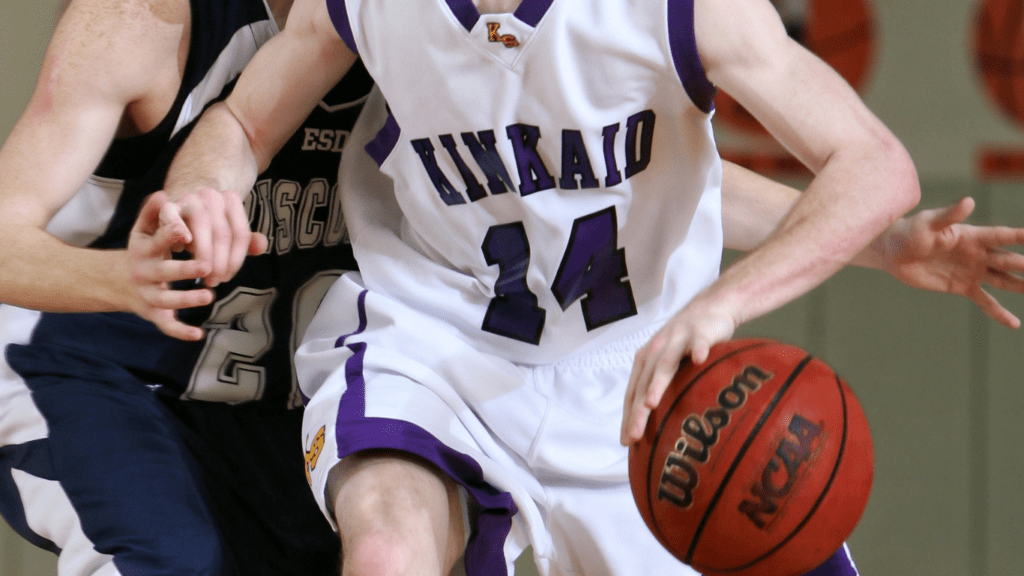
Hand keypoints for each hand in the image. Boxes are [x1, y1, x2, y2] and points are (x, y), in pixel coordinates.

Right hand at [128, 191, 213, 339]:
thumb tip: (163, 193)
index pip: (157, 240)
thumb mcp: (143, 230)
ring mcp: (148, 294)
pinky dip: (180, 331)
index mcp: (144, 249)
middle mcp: (144, 272)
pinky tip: (198, 334)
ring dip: (186, 299)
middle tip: (206, 266)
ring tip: (209, 296)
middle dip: (184, 269)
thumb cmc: (143, 250)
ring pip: (166, 300)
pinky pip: (166, 325)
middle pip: (164, 271)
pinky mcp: (153, 313)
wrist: (116, 281)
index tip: (184, 230)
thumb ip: (154, 213)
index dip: (170, 235)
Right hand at [158, 186, 267, 286]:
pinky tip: (180, 248)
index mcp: (231, 200)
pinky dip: (177, 229)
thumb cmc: (208, 226)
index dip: (236, 259)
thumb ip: (247, 241)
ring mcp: (191, 198)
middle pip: (222, 232)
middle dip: (220, 262)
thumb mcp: (229, 231)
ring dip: (204, 254)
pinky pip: (171, 215)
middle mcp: (212, 196)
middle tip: (214, 282)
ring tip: (203, 275)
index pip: (241, 233)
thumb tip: (262, 247)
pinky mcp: (169, 204)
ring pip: (202, 226)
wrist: (180, 205)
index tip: (228, 278)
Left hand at [620, 298, 737, 444]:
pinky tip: (699, 360)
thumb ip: (662, 388)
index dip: (628, 417)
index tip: (627, 442)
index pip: (633, 393)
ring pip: (666, 364)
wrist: (710, 307)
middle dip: (637, 411)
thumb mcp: (670, 364)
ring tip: (650, 403)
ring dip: (657, 383)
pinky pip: (699, 342)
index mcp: (646, 361)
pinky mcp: (699, 332)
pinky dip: (698, 350)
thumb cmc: (687, 344)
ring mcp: (677, 340)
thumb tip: (660, 427)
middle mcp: (657, 350)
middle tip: (635, 435)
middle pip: (644, 383)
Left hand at [878, 197, 1023, 328]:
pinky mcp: (963, 287)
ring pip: (1004, 280)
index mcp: (972, 235)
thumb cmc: (910, 232)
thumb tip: (969, 201)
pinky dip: (999, 312)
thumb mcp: (929, 223)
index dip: (1019, 237)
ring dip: (1022, 286)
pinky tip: (1014, 323)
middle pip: (1010, 260)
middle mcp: (978, 253)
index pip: (1002, 236)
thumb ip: (949, 215)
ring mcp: (973, 271)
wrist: (893, 253)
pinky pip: (985, 301)